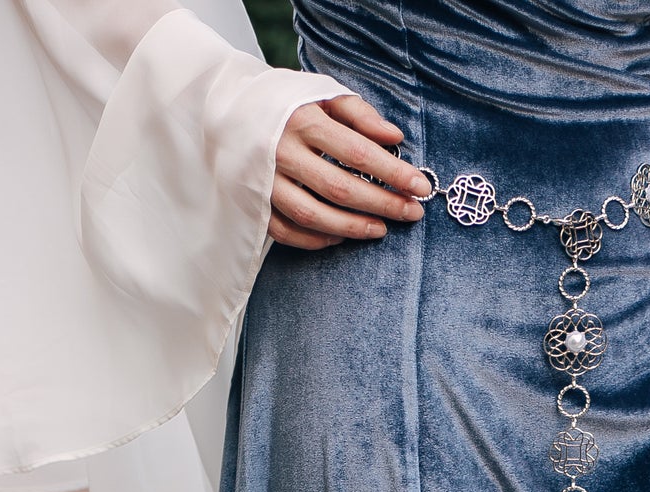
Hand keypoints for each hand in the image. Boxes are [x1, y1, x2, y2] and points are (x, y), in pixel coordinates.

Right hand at [269, 96, 431, 250]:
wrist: (228, 107)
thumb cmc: (286, 102)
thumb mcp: (321, 94)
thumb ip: (360, 114)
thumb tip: (395, 137)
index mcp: (301, 120)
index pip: (357, 152)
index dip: (393, 173)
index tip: (421, 187)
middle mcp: (281, 152)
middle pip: (340, 189)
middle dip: (382, 204)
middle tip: (411, 213)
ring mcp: (265, 181)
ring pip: (315, 215)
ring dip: (354, 228)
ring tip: (382, 229)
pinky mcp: (254, 202)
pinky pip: (289, 231)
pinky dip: (318, 239)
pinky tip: (342, 235)